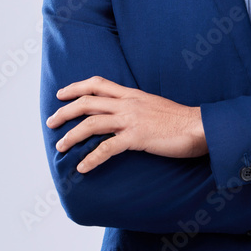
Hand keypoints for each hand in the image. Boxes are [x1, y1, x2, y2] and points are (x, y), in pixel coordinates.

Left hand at [46, 76, 207, 172]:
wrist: (200, 126)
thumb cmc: (182, 120)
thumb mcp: (156, 106)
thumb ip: (138, 108)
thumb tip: (126, 116)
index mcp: (132, 94)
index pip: (98, 83)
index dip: (76, 87)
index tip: (62, 95)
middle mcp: (128, 103)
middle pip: (87, 101)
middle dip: (65, 112)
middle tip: (51, 122)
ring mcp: (131, 119)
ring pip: (91, 123)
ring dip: (71, 135)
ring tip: (60, 146)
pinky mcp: (136, 137)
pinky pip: (107, 148)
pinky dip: (91, 158)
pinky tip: (82, 167)